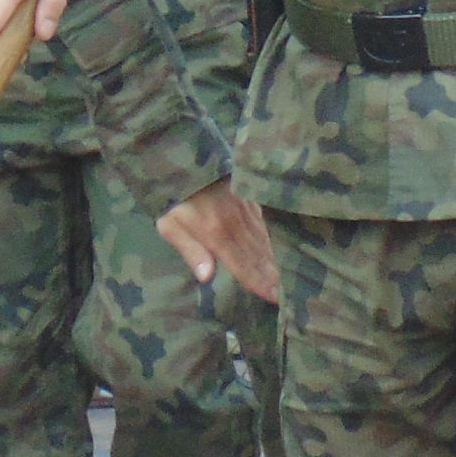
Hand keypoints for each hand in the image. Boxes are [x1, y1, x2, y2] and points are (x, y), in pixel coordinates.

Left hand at [159, 184, 278, 300]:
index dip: (258, 283)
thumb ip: (190, 250)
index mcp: (216, 235)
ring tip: (285, 277)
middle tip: (286, 293)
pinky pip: (264, 225)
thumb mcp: (170, 226)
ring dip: (274, 260)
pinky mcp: (248, 201)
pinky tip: (278, 248)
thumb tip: (207, 277)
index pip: (242, 265)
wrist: (186, 159)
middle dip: (272, 276)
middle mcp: (235, 225)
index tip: (274, 297)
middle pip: (257, 256)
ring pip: (264, 241)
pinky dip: (271, 239)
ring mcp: (245, 211)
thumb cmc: (173, 199)